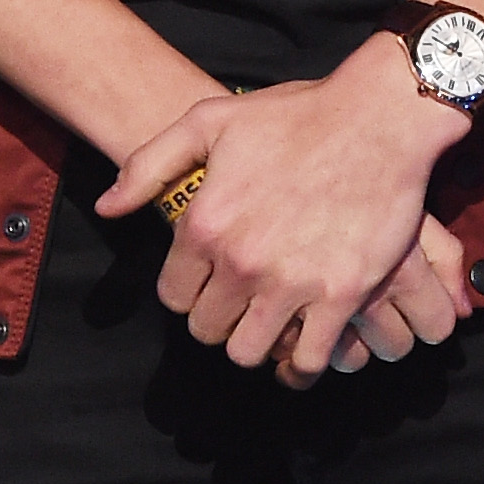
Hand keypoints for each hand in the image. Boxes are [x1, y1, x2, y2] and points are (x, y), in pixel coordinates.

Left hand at [106, 31, 469, 384]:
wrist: (375, 120)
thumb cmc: (292, 117)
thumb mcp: (208, 121)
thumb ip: (149, 166)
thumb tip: (109, 208)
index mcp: (205, 223)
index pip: (174, 296)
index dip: (188, 292)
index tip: (208, 282)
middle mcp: (241, 261)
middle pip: (208, 329)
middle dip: (218, 320)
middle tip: (239, 304)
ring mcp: (291, 282)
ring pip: (249, 353)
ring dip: (255, 344)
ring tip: (268, 324)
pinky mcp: (341, 296)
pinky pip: (307, 361)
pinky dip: (300, 367)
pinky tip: (301, 349)